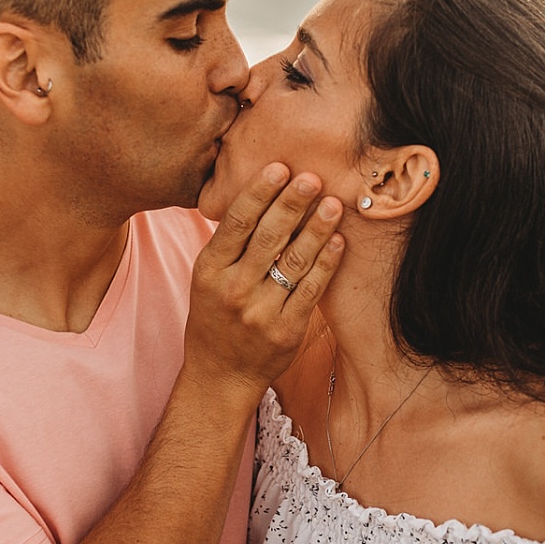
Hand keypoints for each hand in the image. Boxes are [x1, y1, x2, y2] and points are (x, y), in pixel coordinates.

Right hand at [185, 163, 343, 398]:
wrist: (220, 376)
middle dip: (292, 203)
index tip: (280, 167)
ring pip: (294, 261)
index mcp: (209, 270)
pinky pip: (312, 289)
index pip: (237, 223)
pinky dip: (327, 262)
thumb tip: (259, 195)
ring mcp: (261, 312)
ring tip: (333, 203)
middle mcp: (233, 289)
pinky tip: (338, 241)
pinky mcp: (287, 330)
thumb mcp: (206, 279)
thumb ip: (228, 245)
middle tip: (312, 177)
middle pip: (268, 237)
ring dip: (316, 229)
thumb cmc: (214, 319)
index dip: (259, 192)